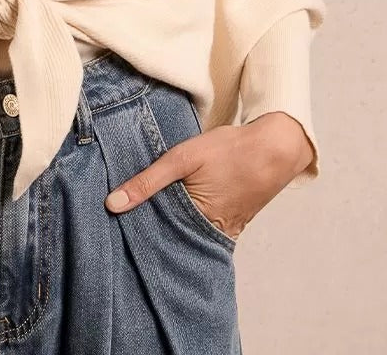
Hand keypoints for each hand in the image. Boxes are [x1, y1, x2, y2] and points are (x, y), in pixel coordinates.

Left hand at [104, 111, 313, 240]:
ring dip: (169, 226)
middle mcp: (210, 234)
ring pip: (186, 233)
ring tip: (143, 219)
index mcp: (195, 222)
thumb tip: (112, 204)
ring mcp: (224, 230)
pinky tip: (173, 213)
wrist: (274, 147)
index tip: (114, 226)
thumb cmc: (228, 150)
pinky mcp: (232, 222)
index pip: (155, 236)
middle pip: (171, 238)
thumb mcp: (182, 158)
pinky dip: (188, 223)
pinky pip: (203, 229)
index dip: (135, 230)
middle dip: (150, 232)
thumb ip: (147, 181)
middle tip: (124, 225)